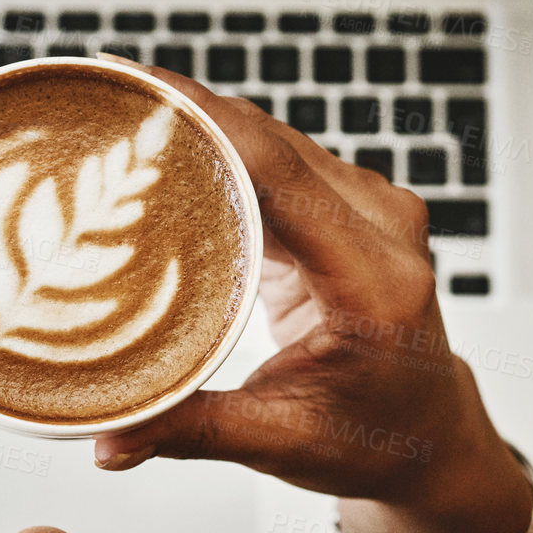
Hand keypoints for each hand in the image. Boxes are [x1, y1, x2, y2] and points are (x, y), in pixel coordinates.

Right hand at [93, 72, 506, 509]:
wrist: (428, 435)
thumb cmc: (372, 442)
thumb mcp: (280, 443)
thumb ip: (192, 432)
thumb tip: (107, 443)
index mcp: (374, 283)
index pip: (283, 175)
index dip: (211, 122)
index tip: (143, 89)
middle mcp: (383, 231)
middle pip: (273, 144)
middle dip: (189, 112)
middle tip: (104, 95)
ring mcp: (371, 211)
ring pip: (274, 144)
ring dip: (203, 125)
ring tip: (123, 116)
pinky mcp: (349, 209)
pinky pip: (279, 164)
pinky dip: (224, 152)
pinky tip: (169, 149)